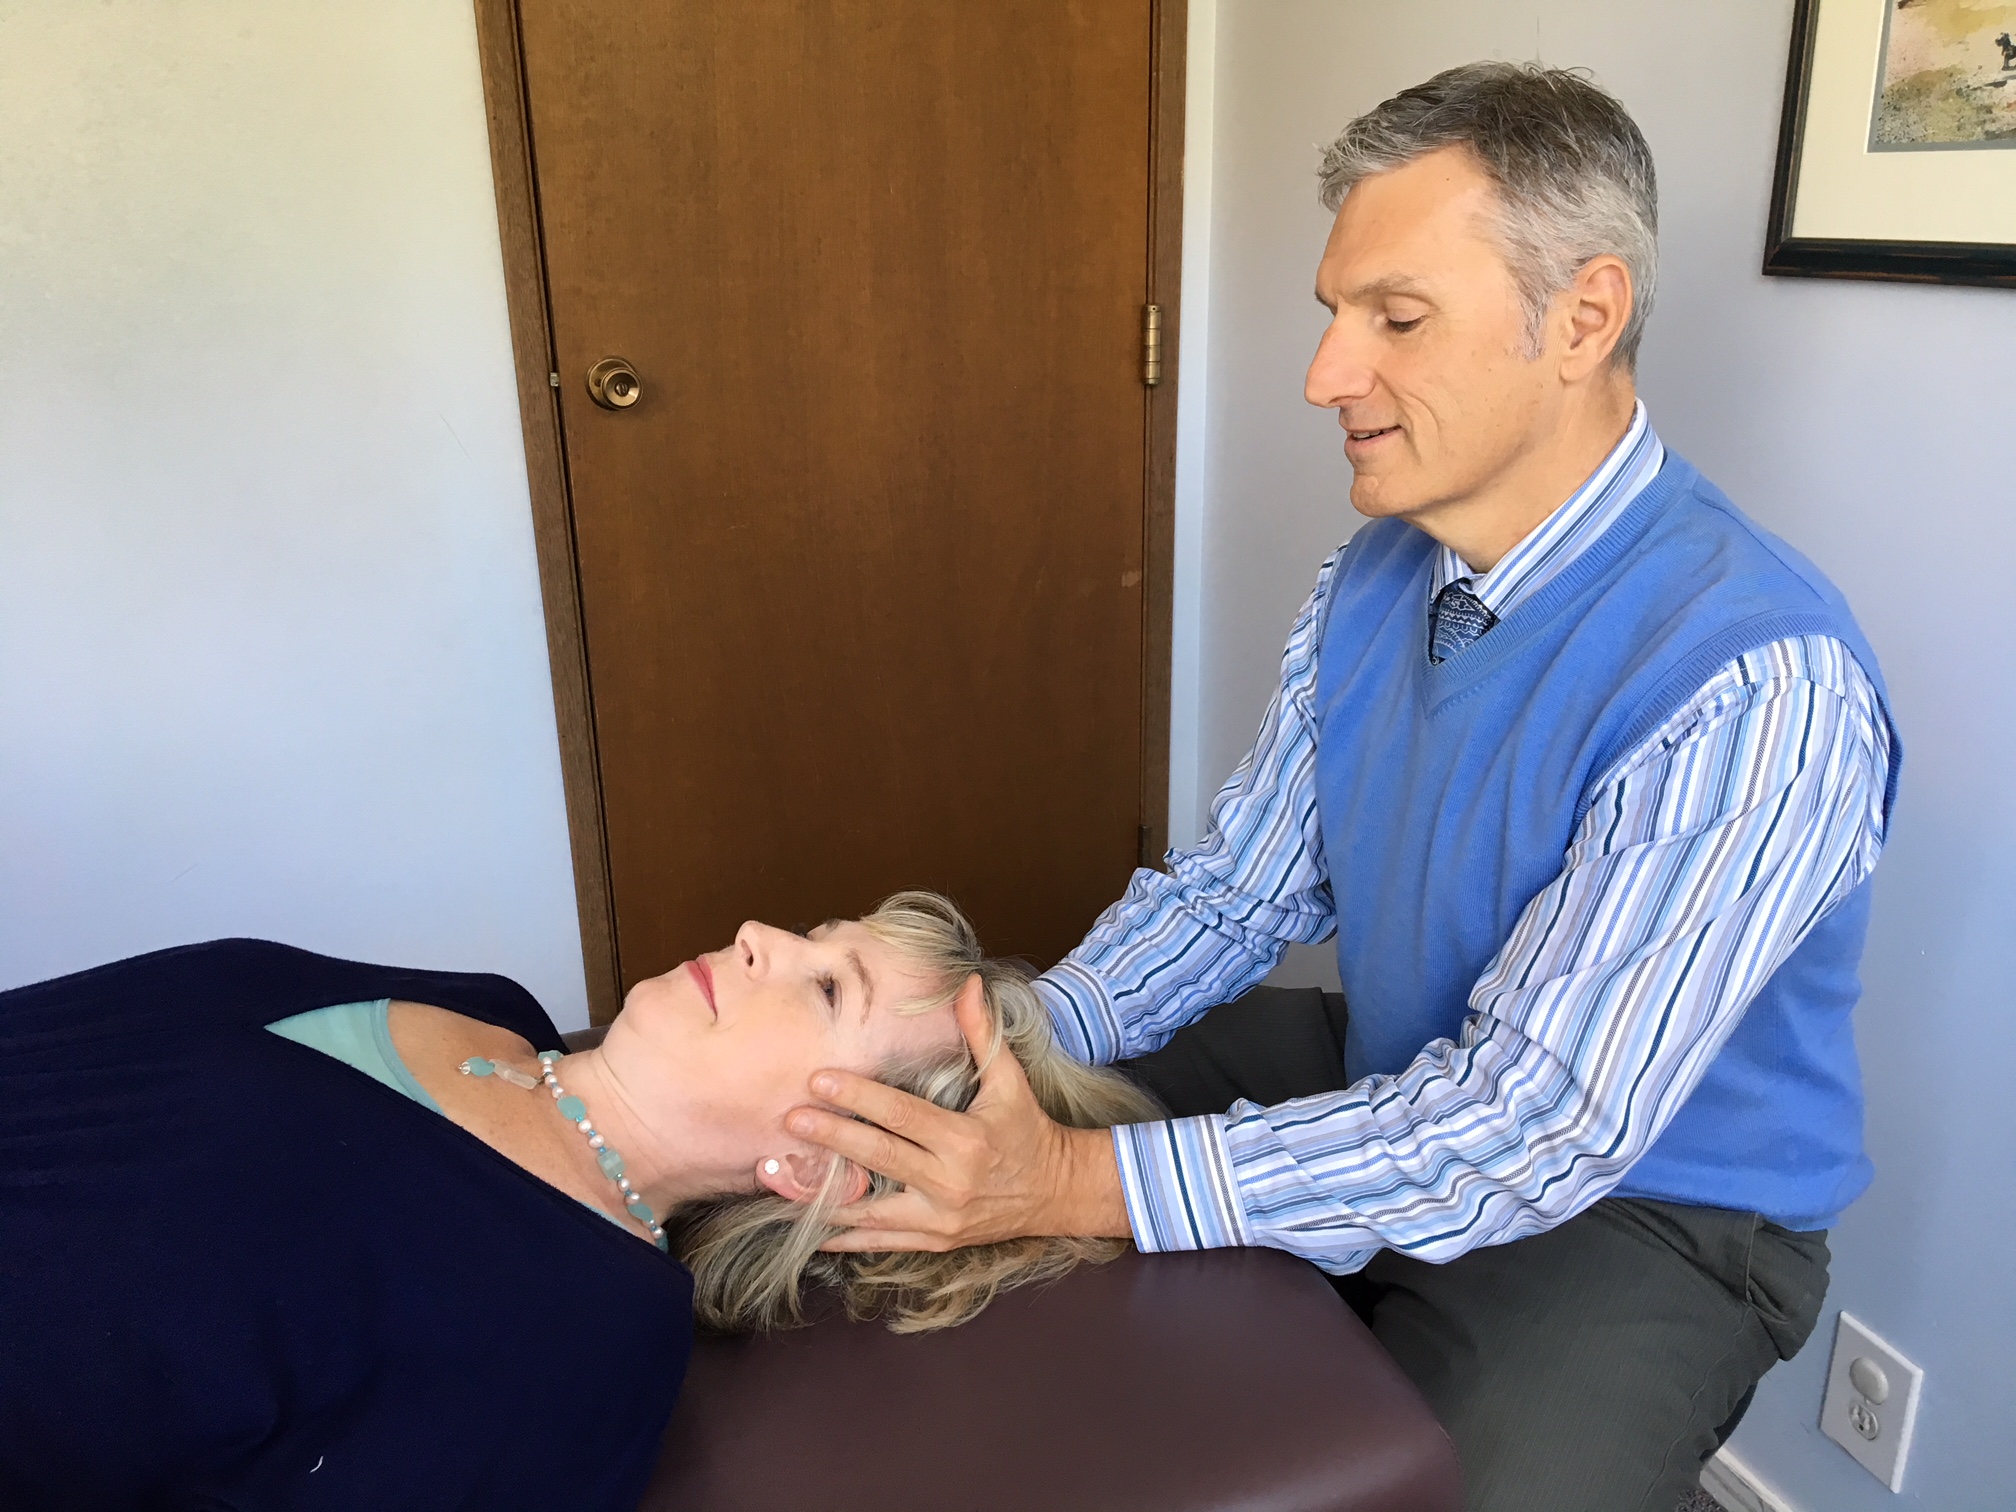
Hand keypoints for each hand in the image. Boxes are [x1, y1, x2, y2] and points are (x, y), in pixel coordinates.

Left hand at [784, 975, 1129, 1250]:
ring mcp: (941, 1218)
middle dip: (831, 1137)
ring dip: (823, 1195)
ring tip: (780, 1178)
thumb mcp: (1011, 1081)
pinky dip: (845, 1238)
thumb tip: (968, 982)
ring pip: (871, 1211)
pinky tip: (810, 1230)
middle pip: (879, 1157)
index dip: (859, 1098)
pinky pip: (881, 1242)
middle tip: (789, 1119)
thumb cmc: (1029, 1130)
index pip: (902, 1115)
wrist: (1059, 1193)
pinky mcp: (936, 1242)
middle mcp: (951, 1183)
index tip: (819, 1080)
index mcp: (966, 1139)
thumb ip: (983, 1033)